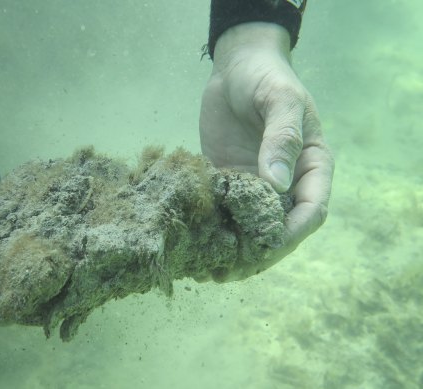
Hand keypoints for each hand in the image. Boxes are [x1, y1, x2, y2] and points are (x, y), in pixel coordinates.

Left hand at [200, 22, 333, 259]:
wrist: (235, 66)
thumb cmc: (266, 77)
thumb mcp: (280, 100)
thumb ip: (281, 138)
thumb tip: (277, 183)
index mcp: (311, 165)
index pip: (311, 209)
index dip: (292, 232)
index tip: (267, 245)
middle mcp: (287, 181)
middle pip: (280, 226)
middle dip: (260, 251)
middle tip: (231, 271)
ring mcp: (256, 183)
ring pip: (251, 225)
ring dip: (235, 249)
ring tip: (210, 271)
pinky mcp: (229, 180)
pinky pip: (225, 210)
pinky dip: (214, 229)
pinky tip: (196, 245)